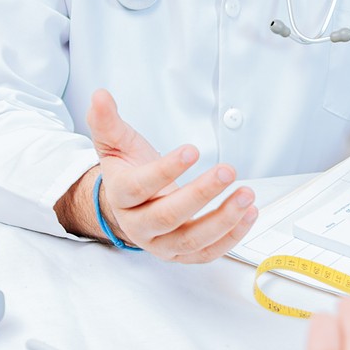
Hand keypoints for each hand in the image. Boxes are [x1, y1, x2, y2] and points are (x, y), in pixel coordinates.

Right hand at [59, 90, 257, 260]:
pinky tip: (249, 213)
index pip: (139, 187)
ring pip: (191, 239)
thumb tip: (100, 96)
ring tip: (246, 195)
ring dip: (223, 219)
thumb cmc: (128, 171)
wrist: (131, 206)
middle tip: (228, 170)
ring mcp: (161, 243)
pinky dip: (232, 236)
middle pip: (168, 217)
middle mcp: (139, 225)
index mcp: (121, 196)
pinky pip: (208, 252)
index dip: (166, 170)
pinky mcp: (182, 254)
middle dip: (201, 194)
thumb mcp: (115, 144)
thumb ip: (107, 121)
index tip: (192, 150)